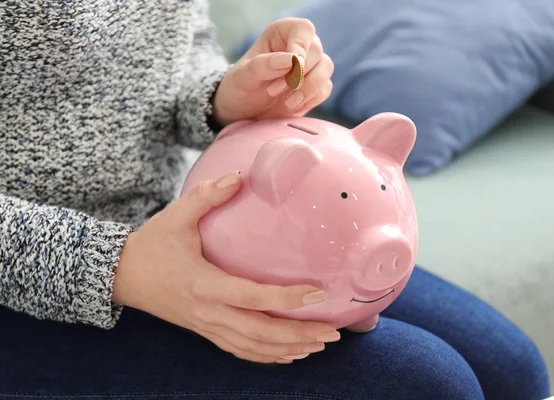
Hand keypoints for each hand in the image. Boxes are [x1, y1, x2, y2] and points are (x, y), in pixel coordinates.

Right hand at [113, 172, 339, 363]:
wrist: (121, 276)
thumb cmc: (151, 244)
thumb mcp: (176, 216)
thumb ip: (207, 195)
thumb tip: (239, 176)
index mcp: (204, 284)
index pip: (253, 296)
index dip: (287, 298)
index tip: (318, 292)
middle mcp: (208, 312)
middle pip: (260, 333)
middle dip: (298, 335)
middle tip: (332, 332)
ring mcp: (206, 326)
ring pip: (252, 348)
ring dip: (287, 350)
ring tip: (319, 344)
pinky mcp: (205, 331)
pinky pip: (239, 351)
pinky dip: (266, 357)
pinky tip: (288, 355)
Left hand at [213, 17, 333, 125]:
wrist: (242, 112)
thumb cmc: (239, 88)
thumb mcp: (242, 77)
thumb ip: (262, 65)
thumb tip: (292, 60)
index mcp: (281, 34)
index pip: (303, 29)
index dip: (301, 46)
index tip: (293, 65)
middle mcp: (299, 47)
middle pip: (316, 51)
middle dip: (297, 75)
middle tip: (273, 90)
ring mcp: (309, 67)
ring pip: (325, 69)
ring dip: (307, 88)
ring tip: (285, 102)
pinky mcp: (314, 87)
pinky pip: (325, 89)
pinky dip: (310, 99)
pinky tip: (290, 106)